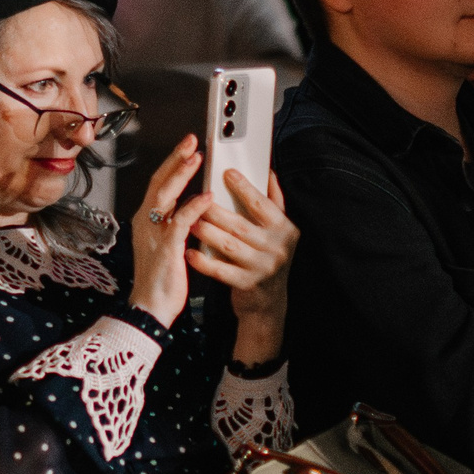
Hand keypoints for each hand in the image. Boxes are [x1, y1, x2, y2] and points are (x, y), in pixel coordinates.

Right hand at [127, 137, 212, 327]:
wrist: (151, 306)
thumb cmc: (162, 279)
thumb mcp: (168, 244)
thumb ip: (175, 224)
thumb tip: (193, 206)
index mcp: (146, 221)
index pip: (158, 184)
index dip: (172, 163)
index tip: (187, 148)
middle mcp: (146, 223)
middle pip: (159, 182)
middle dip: (176, 159)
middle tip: (192, 141)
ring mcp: (153, 233)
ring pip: (165, 195)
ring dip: (182, 174)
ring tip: (197, 158)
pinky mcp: (166, 247)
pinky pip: (179, 221)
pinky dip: (193, 207)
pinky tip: (206, 197)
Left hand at [190, 167, 298, 341]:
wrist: (267, 303)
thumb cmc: (267, 257)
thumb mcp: (278, 230)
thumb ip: (274, 201)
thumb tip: (268, 170)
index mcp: (284, 229)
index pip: (262, 204)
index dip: (244, 188)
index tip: (226, 173)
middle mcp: (276, 248)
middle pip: (240, 225)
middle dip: (215, 211)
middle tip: (194, 199)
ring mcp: (262, 268)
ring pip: (228, 245)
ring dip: (206, 232)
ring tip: (189, 222)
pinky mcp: (247, 284)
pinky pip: (221, 270)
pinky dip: (203, 261)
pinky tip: (189, 252)